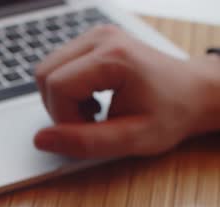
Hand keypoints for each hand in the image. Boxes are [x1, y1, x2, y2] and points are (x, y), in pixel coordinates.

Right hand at [34, 25, 219, 158]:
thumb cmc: (170, 114)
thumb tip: (41, 139)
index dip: (63, 118)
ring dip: (61, 100)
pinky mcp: (91, 41)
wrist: (193, 93)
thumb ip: (85, 142)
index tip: (89, 131)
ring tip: (92, 112)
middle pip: (45, 74)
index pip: (56, 86)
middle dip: (58, 107)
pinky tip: (91, 100)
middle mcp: (100, 38)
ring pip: (46, 70)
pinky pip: (57, 66)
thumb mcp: (132, 138)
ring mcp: (94, 36)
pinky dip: (66, 90)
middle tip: (89, 123)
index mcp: (112, 57)